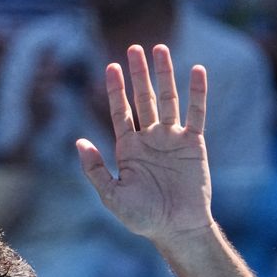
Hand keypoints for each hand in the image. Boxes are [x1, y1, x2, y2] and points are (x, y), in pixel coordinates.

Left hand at [76, 44, 212, 244]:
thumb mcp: (111, 195)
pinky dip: (197, 93)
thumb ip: (95, 169)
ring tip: (160, 49)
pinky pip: (197, 114)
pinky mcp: (194, 144)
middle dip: (138, 74)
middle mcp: (149, 138)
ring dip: (164, 75)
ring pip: (168, 100)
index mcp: (128, 148)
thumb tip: (79, 142)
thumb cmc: (142, 217)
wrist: (176, 229)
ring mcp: (172, 139)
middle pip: (143, 98)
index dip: (115, 89)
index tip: (110, 66)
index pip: (121, 111)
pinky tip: (196, 70)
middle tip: (133, 48)